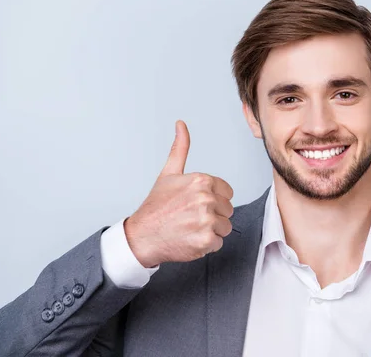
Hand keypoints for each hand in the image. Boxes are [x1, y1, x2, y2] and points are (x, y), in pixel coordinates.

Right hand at [123, 120, 233, 267]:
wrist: (142, 236)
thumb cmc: (156, 207)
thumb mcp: (168, 174)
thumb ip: (180, 149)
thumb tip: (181, 124)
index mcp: (201, 181)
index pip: (227, 192)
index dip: (213, 199)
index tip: (194, 204)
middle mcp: (206, 199)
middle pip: (228, 210)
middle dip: (213, 215)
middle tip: (190, 217)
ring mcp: (206, 220)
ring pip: (225, 226)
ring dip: (211, 230)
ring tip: (190, 227)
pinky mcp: (206, 240)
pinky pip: (219, 242)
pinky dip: (206, 244)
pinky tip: (190, 238)